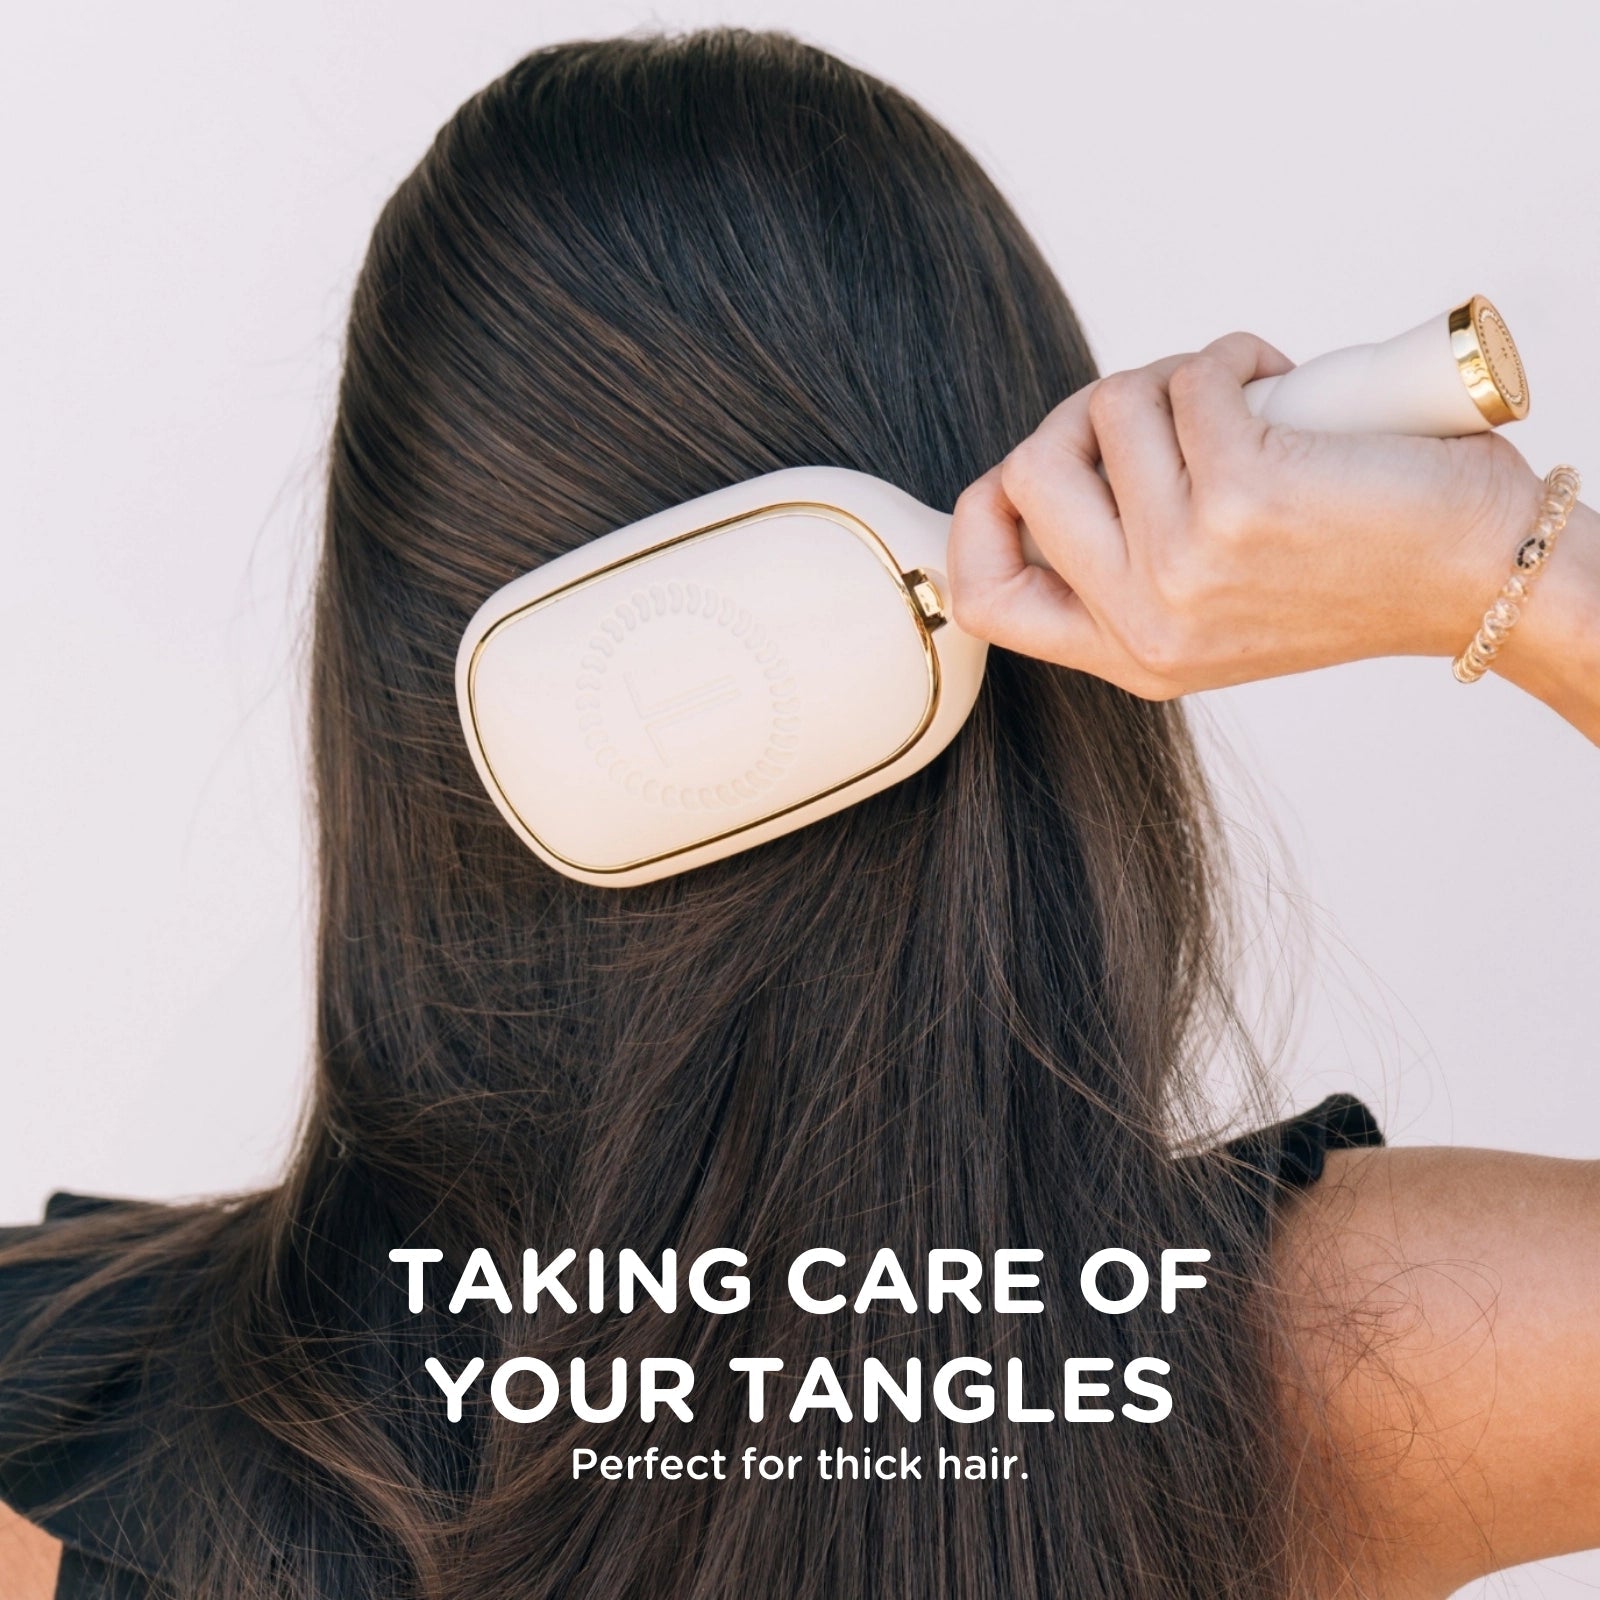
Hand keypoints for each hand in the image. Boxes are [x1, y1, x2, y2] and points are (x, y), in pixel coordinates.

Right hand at [947, 332, 1545, 698]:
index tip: (1026, 476)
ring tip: (1239, 398)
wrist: (1477, 572)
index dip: (977, 520)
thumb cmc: (1360, 565)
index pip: (983, 598)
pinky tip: (1274, 381)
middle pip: (1023, 475)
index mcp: (1130, 653)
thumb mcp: (1219, 599)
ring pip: (1105, 410)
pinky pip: (1186, 380)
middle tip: (1157, 413)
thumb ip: (1133, 555)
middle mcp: (1145, 622)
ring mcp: (1185, 565)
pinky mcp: (1240, 497)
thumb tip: (1067, 447)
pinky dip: (1228, 357)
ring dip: (1169, 375)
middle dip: (1080, 415)